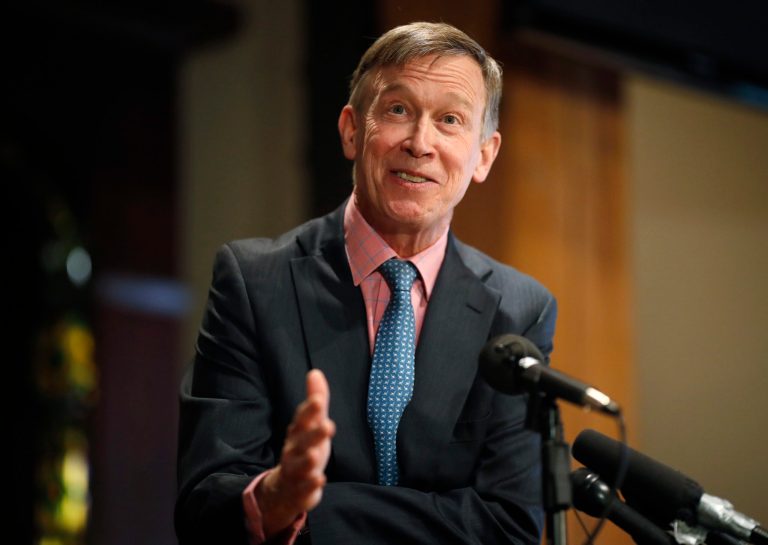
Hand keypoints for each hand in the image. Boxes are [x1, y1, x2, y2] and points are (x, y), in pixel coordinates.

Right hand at [256, 369, 334, 536]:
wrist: (286, 487)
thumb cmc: (303, 448)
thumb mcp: (311, 424)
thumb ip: (316, 400)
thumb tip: (315, 372)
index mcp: (298, 432)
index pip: (302, 419)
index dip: (310, 410)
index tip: (318, 400)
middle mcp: (294, 450)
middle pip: (302, 441)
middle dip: (314, 434)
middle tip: (328, 425)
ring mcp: (296, 470)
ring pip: (300, 465)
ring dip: (307, 460)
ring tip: (316, 455)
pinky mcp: (300, 490)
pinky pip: (304, 488)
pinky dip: (311, 485)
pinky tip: (320, 479)